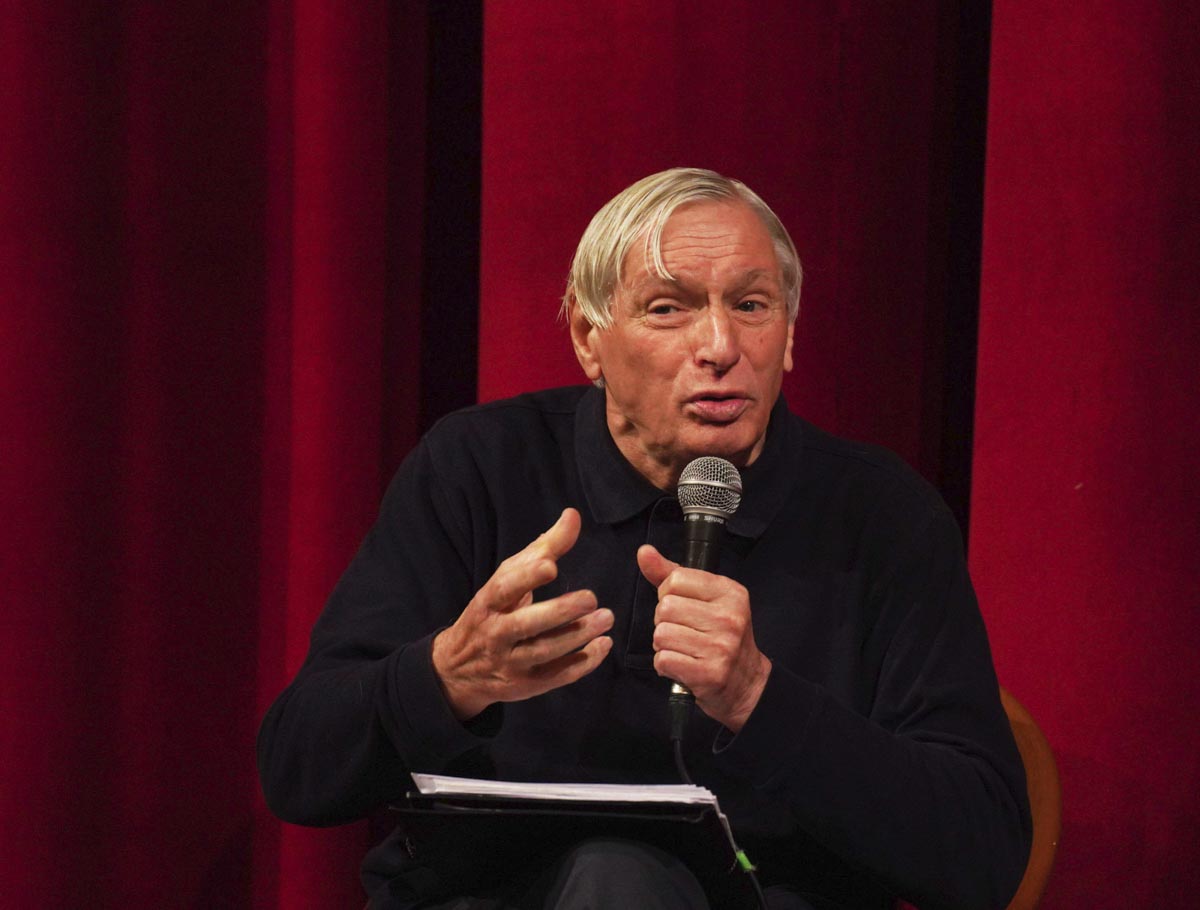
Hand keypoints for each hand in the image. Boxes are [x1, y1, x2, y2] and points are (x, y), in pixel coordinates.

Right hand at [432, 508, 613, 720]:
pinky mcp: (525, 685)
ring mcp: (509, 663)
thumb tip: (572, 516)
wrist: (458, 668)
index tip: (551, 565)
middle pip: (526, 625)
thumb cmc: (492, 611)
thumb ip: (542, 549)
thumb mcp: (507, 579)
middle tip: (591, 598)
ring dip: (577, 636)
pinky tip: (603, 646)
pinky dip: (582, 663)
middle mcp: (495, 634)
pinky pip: (556, 676)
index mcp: (487, 602)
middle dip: (559, 612)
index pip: (504, 588)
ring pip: (544, 652)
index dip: (526, 577)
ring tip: (606, 619)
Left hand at [638, 544, 770, 732]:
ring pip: (660, 634)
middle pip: (665, 608)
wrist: (746, 682)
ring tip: (683, 649)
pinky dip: (665, 664)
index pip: (675, 579)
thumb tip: (644, 552)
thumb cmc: (720, 636)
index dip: (667, 593)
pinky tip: (682, 665)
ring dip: (663, 645)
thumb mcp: (704, 598)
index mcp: (729, 592)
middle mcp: (729, 617)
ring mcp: (721, 647)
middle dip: (663, 621)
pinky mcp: (710, 674)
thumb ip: (671, 573)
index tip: (681, 606)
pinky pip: (663, 660)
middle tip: (682, 631)